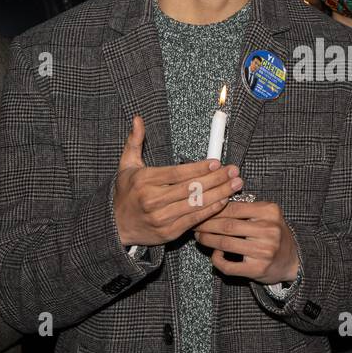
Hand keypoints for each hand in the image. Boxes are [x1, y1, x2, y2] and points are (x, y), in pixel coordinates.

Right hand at [114, 115, 243, 246]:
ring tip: (235, 185)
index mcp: (144, 180)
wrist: (116, 226)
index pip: (177, 173)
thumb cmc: (125, 193)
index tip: (217, 163)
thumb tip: (138, 119)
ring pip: (196, 204)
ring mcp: (161, 218)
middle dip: (217, 179)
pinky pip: (194, 220)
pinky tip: (224, 201)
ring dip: (220, 194)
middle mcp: (152, 200)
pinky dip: (211, 210)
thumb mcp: (126, 166)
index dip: (199, 168)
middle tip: (234, 171)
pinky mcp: (168, 232)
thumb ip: (134, 141)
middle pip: (190, 188)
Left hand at [194, 200, 299, 284]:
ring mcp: (264, 251)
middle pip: (227, 225)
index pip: (234, 208)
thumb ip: (246, 209)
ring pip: (225, 244)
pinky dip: (217, 259)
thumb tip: (214, 203)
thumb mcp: (267, 215)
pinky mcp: (258, 269)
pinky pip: (229, 265)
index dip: (213, 209)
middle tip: (194, 224)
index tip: (200, 210)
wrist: (292, 260)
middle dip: (206, 225)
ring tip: (199, 237)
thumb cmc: (274, 234)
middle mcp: (269, 230)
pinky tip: (215, 254)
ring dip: (207, 240)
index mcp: (270, 212)